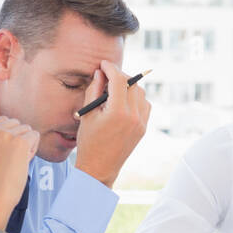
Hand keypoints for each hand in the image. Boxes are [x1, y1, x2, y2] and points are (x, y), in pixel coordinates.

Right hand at [0, 116, 38, 229]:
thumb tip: (15, 128)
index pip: (4, 120)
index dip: (11, 136)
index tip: (6, 151)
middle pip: (18, 124)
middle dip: (20, 139)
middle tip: (11, 159)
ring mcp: (6, 135)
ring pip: (28, 130)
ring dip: (27, 145)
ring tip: (16, 161)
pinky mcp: (20, 142)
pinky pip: (35, 136)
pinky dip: (33, 149)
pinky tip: (23, 161)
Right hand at [74, 60, 150, 187]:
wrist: (100, 168)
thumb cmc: (89, 142)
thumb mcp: (87, 114)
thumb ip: (94, 90)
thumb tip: (100, 73)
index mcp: (118, 112)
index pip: (119, 80)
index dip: (111, 68)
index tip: (103, 64)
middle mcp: (134, 116)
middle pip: (133, 84)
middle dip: (120, 76)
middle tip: (107, 75)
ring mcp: (141, 123)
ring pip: (141, 93)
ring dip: (129, 87)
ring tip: (114, 89)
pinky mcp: (143, 128)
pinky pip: (145, 105)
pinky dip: (136, 98)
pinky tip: (123, 101)